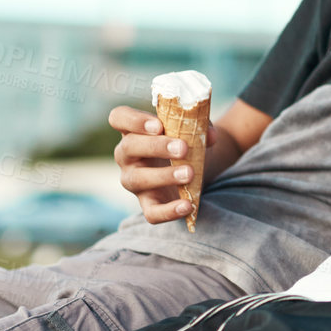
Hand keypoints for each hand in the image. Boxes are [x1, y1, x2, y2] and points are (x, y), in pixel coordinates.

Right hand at [108, 106, 216, 223]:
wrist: (197, 167)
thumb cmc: (186, 141)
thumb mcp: (193, 129)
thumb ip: (200, 126)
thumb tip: (211, 136)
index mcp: (134, 130)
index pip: (119, 118)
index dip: (134, 120)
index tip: (159, 125)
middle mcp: (127, 155)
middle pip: (128, 147)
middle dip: (156, 147)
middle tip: (183, 148)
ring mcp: (134, 181)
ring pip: (137, 179)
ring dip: (163, 176)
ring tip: (189, 173)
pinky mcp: (148, 203)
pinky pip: (151, 212)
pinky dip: (169, 211)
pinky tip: (187, 205)